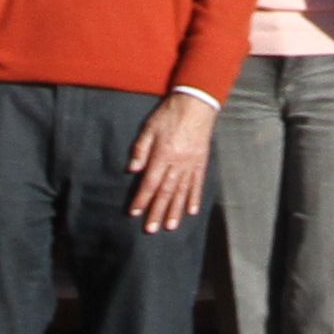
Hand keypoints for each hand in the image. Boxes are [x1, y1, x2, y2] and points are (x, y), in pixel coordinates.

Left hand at [128, 94, 218, 232]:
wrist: (196, 104)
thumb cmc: (169, 115)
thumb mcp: (149, 127)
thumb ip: (140, 149)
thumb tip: (132, 169)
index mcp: (163, 154)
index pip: (150, 182)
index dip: (142, 199)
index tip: (134, 212)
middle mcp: (177, 163)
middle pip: (165, 192)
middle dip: (157, 211)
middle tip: (151, 229)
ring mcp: (191, 164)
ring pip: (182, 191)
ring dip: (175, 210)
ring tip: (170, 227)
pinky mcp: (201, 162)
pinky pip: (198, 184)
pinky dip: (194, 198)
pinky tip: (191, 211)